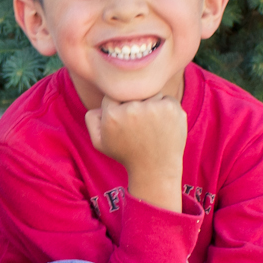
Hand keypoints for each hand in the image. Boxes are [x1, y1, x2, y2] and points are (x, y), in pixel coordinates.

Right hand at [85, 94, 186, 211]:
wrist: (155, 170)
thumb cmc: (126, 154)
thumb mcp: (99, 142)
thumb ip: (92, 119)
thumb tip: (100, 101)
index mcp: (112, 115)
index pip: (114, 94)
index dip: (120, 107)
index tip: (127, 121)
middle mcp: (132, 109)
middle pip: (133, 92)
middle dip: (137, 104)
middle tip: (141, 126)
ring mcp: (153, 108)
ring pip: (152, 94)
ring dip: (153, 106)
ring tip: (153, 127)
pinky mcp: (171, 108)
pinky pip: (168, 98)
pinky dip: (167, 110)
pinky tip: (164, 126)